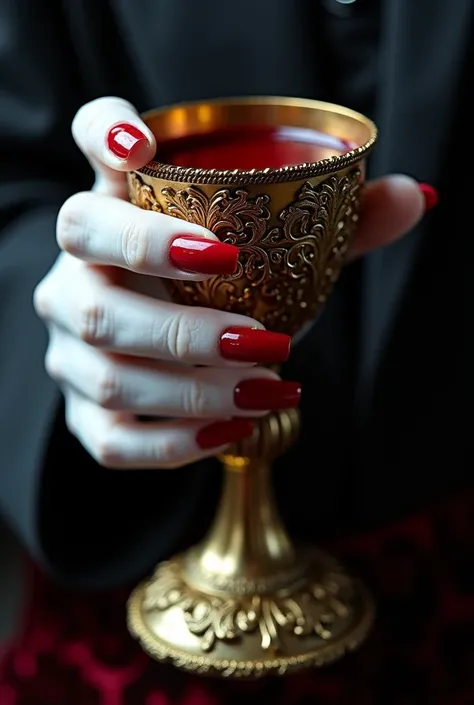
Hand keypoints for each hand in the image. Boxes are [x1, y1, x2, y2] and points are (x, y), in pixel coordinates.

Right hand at [34, 97, 430, 469]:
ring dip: (193, 380)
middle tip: (253, 320)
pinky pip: (111, 437)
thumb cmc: (221, 294)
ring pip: (107, 360)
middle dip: (165, 273)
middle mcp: (79, 264)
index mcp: (124, 204)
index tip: (142, 146)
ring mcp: (71, 340)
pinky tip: (232, 429)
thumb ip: (338, 222)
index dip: (104, 130)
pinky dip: (174, 441)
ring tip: (268, 382)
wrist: (170, 362)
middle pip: (84, 244)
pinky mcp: (85, 411)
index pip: (90, 134)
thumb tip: (414, 198)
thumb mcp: (270, 251)